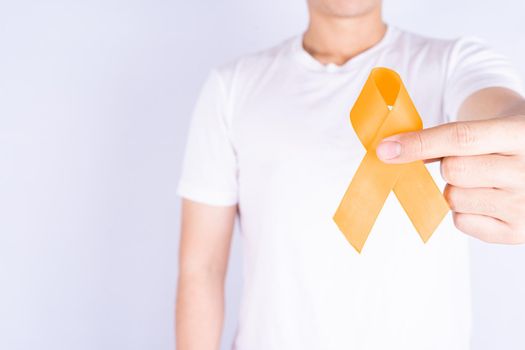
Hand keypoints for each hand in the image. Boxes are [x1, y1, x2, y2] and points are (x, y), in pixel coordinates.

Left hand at [375, 115, 524, 243]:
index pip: (461, 138)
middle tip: (466, 161)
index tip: (386, 149)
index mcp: (520, 134)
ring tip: (482, 180)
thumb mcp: (495, 126)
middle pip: (453, 171)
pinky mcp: (516, 232)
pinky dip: (463, 211)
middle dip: (447, 165)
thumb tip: (396, 149)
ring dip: (454, 189)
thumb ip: (453, 135)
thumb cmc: (511, 144)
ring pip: (453, 198)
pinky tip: (485, 199)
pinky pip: (461, 222)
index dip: (419, 144)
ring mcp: (524, 206)